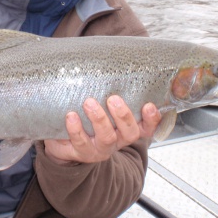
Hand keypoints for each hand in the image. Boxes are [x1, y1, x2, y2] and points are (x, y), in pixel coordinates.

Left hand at [44, 95, 160, 164]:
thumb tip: (109, 65)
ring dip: (99, 119)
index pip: (146, 127)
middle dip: (123, 115)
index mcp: (126, 129)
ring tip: (89, 102)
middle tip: (113, 99)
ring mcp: (100, 148)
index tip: (148, 105)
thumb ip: (108, 94)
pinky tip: (71, 116)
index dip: (151, 119)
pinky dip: (76, 129)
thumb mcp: (101, 108)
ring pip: (106, 137)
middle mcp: (116, 140)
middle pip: (129, 133)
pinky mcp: (81, 152)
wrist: (65, 143)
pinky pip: (80, 142)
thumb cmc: (87, 120)